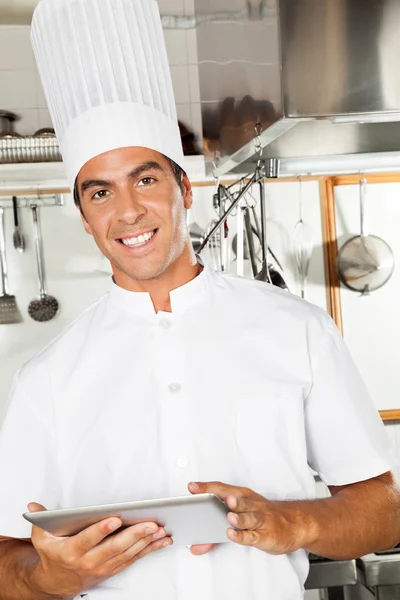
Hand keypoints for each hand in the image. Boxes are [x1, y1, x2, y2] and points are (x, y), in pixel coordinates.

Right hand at [26, 502, 172, 597]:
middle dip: (134, 535)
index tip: (114, 519)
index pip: (88, 540)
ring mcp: (103, 567)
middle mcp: (90, 562)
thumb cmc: (53, 556)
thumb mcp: (41, 538)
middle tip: (150, 523)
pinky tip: (161, 541)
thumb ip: (40, 520)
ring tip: (160, 530)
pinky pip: (134, 559)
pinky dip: (149, 549)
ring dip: (146, 542)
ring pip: (128, 554)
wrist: (56, 583)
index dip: (101, 530)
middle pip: (115, 547)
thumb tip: (34, 506)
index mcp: (72, 552)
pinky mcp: (113, 568)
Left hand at [188, 482, 315, 554]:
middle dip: (227, 499)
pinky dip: (242, 536)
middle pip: (237, 500)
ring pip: (248, 517)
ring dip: (239, 517)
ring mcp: (260, 519)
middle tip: (218, 497)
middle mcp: (251, 504)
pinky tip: (233, 534)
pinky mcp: (266, 535)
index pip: (222, 489)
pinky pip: (253, 535)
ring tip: (229, 517)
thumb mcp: (242, 517)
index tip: (192, 487)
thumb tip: (195, 546)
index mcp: (243, 495)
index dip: (207, 487)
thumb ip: (215, 532)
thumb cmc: (262, 517)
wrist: (293, 524)